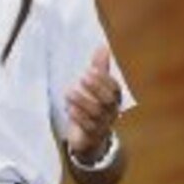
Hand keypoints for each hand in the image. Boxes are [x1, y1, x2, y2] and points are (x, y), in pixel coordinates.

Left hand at [65, 45, 121, 161]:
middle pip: (108, 100)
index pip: (114, 88)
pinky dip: (79, 117)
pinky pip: (88, 127)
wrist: (89, 137)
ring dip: (82, 101)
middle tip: (81, 77)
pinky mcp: (92, 135)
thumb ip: (99, 68)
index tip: (90, 69)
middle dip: (96, 88)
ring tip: (69, 92)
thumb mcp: (95, 86)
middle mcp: (111, 111)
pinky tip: (69, 108)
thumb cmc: (92, 105)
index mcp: (113, 98)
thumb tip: (102, 46)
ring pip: (97, 113)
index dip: (104, 79)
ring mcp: (103, 124)